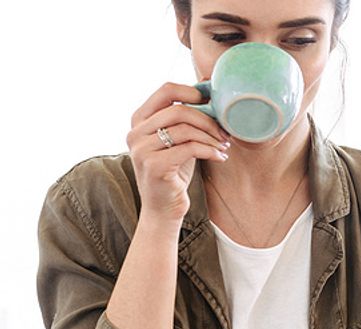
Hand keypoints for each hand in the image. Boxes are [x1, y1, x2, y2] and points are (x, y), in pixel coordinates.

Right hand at [127, 82, 230, 221]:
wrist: (163, 209)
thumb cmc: (174, 171)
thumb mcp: (177, 139)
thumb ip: (184, 117)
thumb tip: (209, 87)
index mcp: (139, 120)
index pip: (166, 89)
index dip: (193, 91)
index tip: (213, 103)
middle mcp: (135, 132)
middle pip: (179, 109)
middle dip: (208, 119)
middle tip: (225, 132)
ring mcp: (142, 149)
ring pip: (186, 129)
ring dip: (211, 137)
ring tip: (224, 146)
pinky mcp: (154, 166)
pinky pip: (190, 148)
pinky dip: (210, 151)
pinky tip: (220, 157)